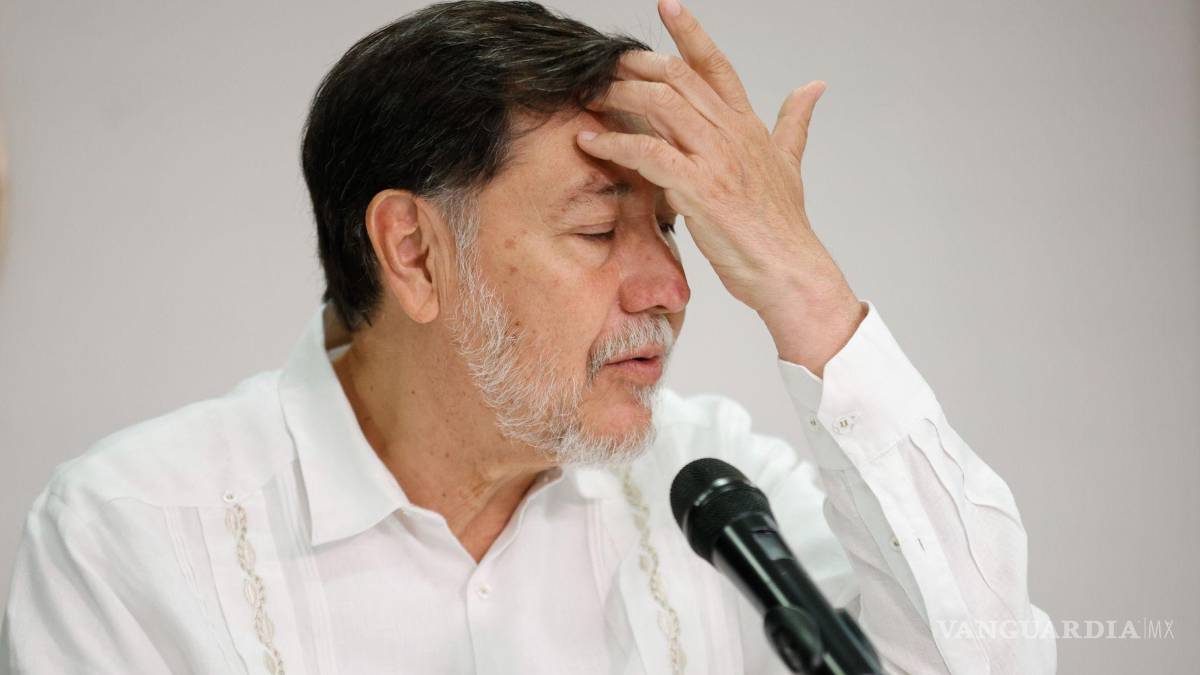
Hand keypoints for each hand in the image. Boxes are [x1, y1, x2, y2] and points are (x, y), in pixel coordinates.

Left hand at [576, 0, 864, 373]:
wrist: (790, 270)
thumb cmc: (783, 226)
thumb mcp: (790, 163)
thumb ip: (794, 121)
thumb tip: (814, 86)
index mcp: (749, 126)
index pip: (717, 66)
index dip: (691, 33)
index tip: (667, 5)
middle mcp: (732, 133)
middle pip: (679, 78)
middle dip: (637, 64)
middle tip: (604, 63)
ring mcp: (716, 158)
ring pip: (662, 106)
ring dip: (619, 98)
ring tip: (589, 97)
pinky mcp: (700, 188)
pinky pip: (649, 154)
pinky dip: (615, 145)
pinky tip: (591, 143)